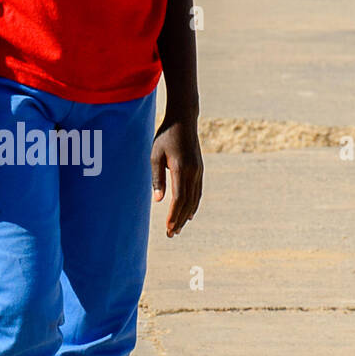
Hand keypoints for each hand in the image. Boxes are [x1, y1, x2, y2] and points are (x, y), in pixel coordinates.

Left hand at [151, 114, 202, 236]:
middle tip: (171, 235)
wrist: (184, 120)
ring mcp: (199, 171)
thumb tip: (159, 200)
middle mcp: (193, 172)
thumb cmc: (165, 136)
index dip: (174, 215)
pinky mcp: (200, 170)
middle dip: (179, 220)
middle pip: (187, 203)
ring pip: (194, 199)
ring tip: (178, 229)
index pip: (178, 198)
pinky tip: (189, 214)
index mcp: (181, 169)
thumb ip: (157, 178)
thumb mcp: (155, 155)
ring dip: (186, 216)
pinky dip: (193, 205)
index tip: (168, 228)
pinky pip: (198, 192)